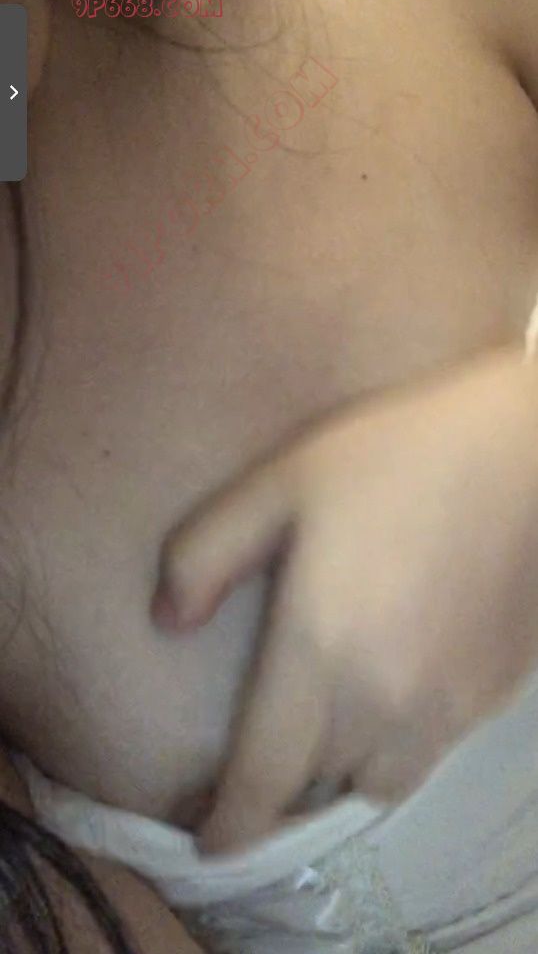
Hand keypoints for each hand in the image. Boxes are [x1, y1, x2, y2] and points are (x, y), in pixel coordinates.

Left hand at [150, 348, 537, 851]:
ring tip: (322, 737)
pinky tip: (388, 695)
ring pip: (378, 782)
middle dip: (280, 790)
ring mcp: (449, 706)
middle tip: (259, 765)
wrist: (518, 450)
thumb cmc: (390, 457)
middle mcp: (386, 701)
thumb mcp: (276, 484)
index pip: (265, 777)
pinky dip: (394, 745)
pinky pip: (428, 751)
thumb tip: (168, 623)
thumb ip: (204, 556)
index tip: (209, 842)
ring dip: (340, 772)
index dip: (231, 822)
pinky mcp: (493, 696)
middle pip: (319, 787)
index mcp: (321, 652)